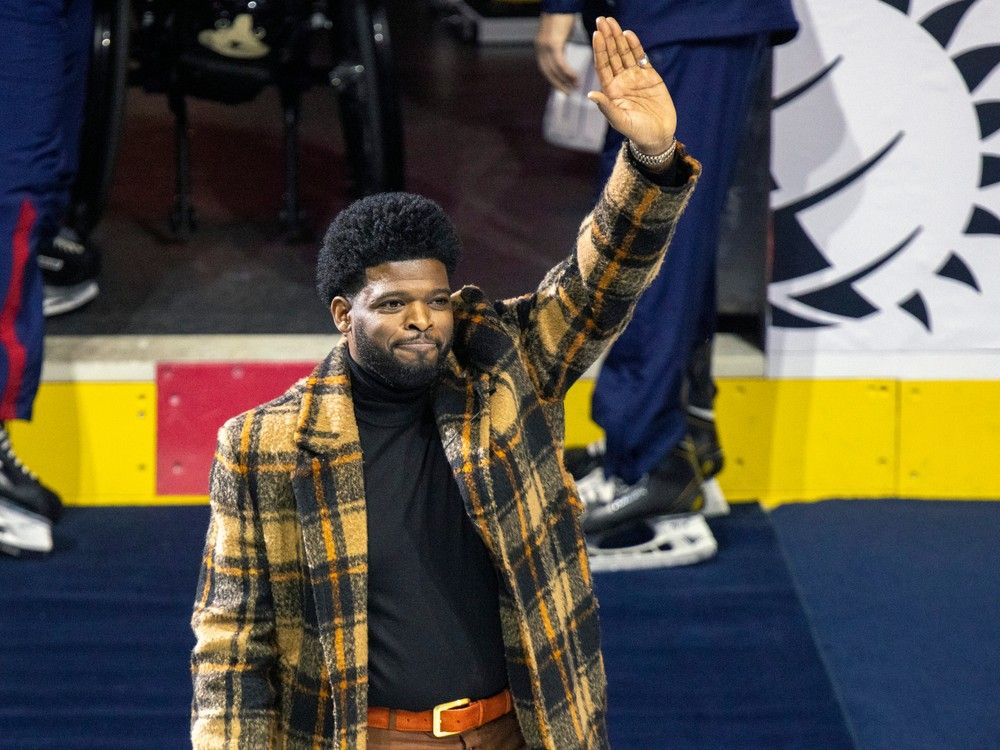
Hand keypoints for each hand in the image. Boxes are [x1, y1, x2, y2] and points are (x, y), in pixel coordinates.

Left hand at [535, 13, 578, 93]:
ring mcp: (545, 46)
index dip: (554, 80)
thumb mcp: (559, 34)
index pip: (546, 69)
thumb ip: (558, 45)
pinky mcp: (553, 43)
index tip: (563, 88)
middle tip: (568, 93)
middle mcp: (540, 48)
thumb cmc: (563, 16)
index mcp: (540, 47)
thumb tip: (561, 54)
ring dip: (565, 80)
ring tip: (575, 87)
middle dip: (558, 84)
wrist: (561, 2)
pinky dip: (567, 72)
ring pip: (554, 70)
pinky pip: (560, 63)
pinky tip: (575, 78)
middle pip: (548, 72)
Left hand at [587, 17, 676, 155]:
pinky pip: (641, 57)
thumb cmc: (637, 132)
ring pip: (625, 53)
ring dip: (618, 37)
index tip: (596, 34)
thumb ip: (606, 107)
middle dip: (607, 37)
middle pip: (612, 55)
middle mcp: (621, 81)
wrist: (658, 136)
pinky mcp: (650, 76)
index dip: (599, 50)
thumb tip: (590, 94)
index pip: (603, 65)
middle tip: (602, 19)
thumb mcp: (620, 121)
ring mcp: (635, 77)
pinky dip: (635, 46)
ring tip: (612, 22)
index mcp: (611, 90)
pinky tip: (628, 34)